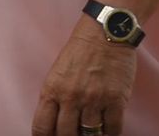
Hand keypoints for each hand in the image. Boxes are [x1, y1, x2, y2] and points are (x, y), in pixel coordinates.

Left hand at [31, 20, 136, 135]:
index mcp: (52, 89)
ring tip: (90, 134)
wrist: (104, 34)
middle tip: (73, 135)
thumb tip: (57, 122)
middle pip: (66, 134)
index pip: (42, 127)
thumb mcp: (57, 73)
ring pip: (90, 135)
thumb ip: (55, 97)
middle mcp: (71, 97)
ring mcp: (94, 100)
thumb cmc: (79, 52)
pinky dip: (110, 134)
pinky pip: (113, 129)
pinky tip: (107, 132)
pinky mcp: (116, 100)